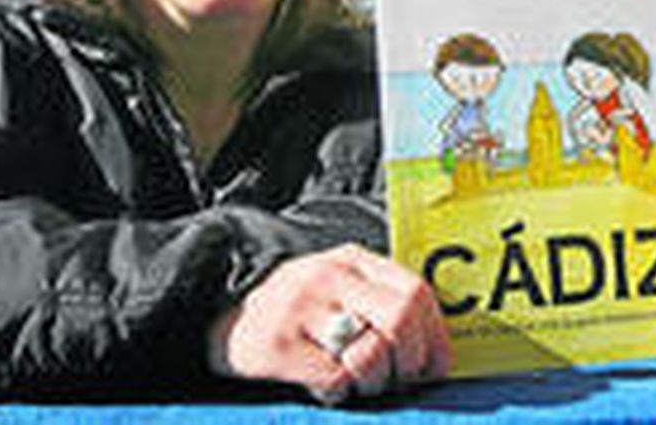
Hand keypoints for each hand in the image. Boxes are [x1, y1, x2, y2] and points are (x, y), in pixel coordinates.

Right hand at [207, 243, 451, 403]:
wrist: (216, 325)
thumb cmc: (294, 320)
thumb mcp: (338, 295)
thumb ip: (382, 308)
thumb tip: (439, 360)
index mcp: (352, 261)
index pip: (416, 292)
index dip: (434, 338)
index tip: (432, 369)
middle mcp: (328, 275)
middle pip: (401, 319)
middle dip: (409, 362)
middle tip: (395, 382)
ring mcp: (300, 306)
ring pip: (370, 354)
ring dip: (373, 383)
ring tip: (355, 384)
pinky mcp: (277, 343)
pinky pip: (334, 380)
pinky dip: (338, 394)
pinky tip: (321, 388)